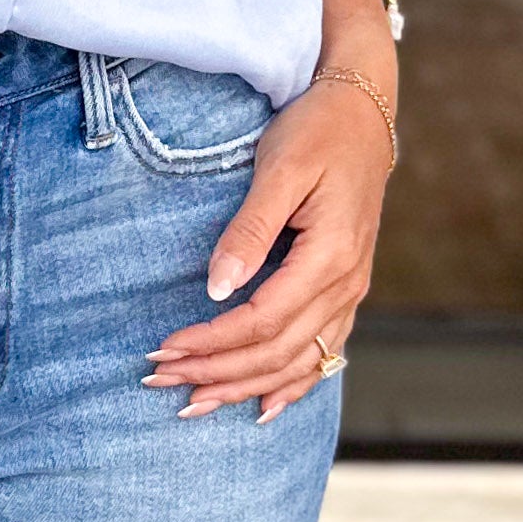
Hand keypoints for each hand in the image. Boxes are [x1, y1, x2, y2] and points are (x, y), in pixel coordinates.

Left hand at [143, 78, 392, 422]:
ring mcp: (351, 292)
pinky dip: (291, 385)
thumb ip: (249, 230)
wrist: (363, 114)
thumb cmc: (316, 132)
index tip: (163, 350)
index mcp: (329, 257)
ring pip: (298, 361)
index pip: (262, 320)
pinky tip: (262, 407)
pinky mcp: (346, 291)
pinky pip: (323, 353)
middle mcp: (346, 285)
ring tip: (194, 403)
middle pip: (276, 352)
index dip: (211, 342)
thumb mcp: (279, 169)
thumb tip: (218, 289)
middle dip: (215, 372)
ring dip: (244, 386)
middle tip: (159, 382)